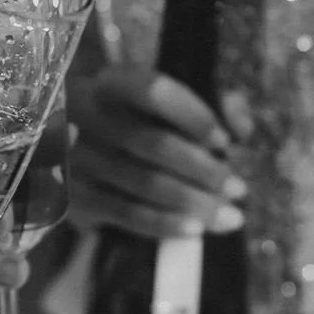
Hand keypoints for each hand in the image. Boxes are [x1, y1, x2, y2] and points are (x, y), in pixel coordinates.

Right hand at [66, 64, 246, 238]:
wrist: (70, 153)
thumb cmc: (134, 124)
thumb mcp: (165, 107)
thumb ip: (209, 108)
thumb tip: (243, 128)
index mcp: (112, 83)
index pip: (154, 91)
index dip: (194, 117)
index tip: (224, 141)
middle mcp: (87, 115)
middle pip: (154, 144)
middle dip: (204, 170)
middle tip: (238, 190)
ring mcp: (76, 157)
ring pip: (145, 183)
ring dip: (194, 203)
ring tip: (229, 217)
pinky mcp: (73, 196)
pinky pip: (126, 213)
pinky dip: (165, 223)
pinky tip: (195, 230)